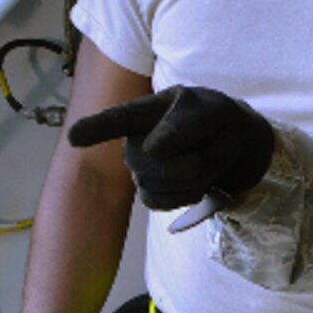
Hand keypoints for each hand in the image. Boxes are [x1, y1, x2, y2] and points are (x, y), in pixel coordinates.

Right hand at [68, 86, 275, 230]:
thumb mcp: (215, 114)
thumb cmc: (221, 122)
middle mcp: (136, 138)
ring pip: (150, 184)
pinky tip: (196, 185)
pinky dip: (183, 197)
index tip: (74, 138)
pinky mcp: (151, 191)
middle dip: (180, 164)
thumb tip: (152, 148)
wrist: (238, 147)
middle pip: (139, 159)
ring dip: (190, 180)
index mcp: (149, 111)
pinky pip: (157, 202)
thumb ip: (187, 125)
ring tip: (204, 163)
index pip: (118, 119)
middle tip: (207, 153)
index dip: (96, 128)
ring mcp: (140, 167)